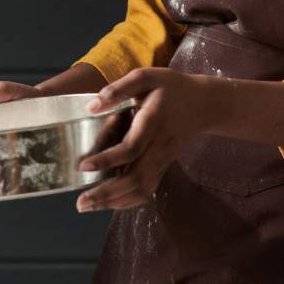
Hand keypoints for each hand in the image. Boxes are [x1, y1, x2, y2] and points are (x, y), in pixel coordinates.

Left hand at [75, 67, 213, 211]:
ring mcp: (164, 159)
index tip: (83, 166)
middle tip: (80, 202)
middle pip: (135, 178)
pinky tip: (108, 203)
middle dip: (106, 193)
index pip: (131, 147)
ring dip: (114, 201)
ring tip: (88, 206)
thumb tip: (91, 106)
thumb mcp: (146, 77)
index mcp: (154, 122)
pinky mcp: (164, 166)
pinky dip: (128, 200)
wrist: (203, 103)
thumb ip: (119, 88)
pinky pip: (148, 189)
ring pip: (142, 188)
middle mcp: (160, 146)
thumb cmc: (170, 87)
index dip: (108, 159)